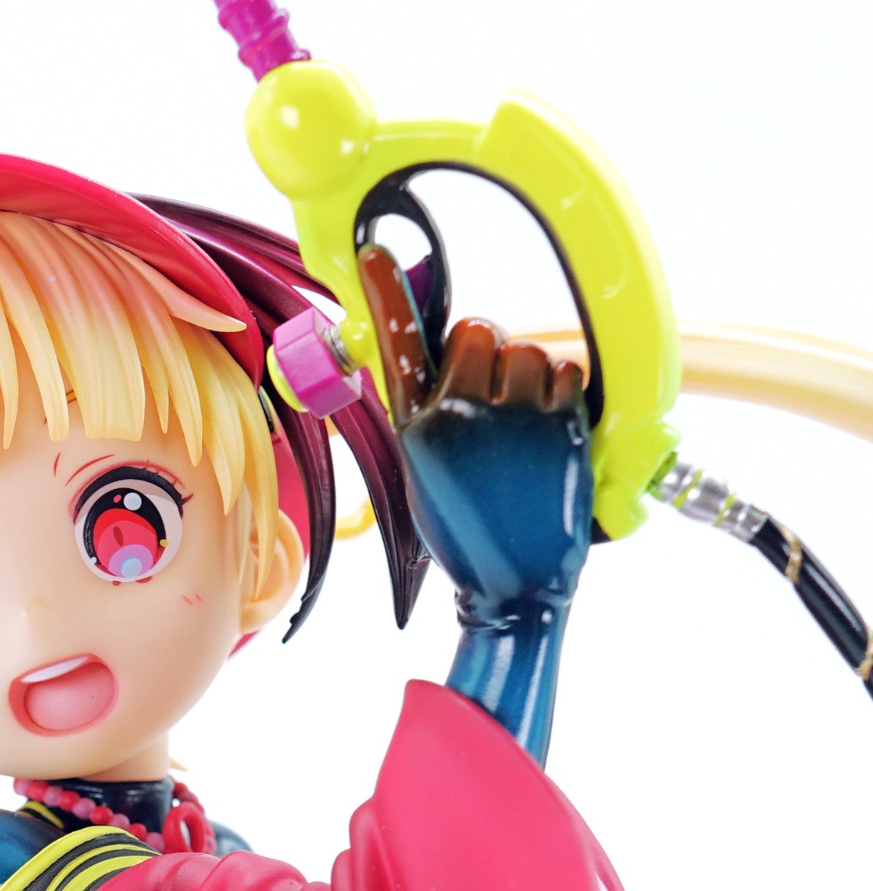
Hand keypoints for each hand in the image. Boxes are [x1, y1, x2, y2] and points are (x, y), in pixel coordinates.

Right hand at [358, 246, 592, 624]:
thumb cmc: (468, 530)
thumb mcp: (427, 473)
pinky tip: (549, 433)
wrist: (516, 587)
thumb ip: (431, 413)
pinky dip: (561, 394)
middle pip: (476, 331)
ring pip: (525, 349)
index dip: (387, 296)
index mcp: (417, 428)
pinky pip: (565, 371)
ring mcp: (514, 420)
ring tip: (522, 424)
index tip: (375, 253)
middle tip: (491, 394)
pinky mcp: (562, 427)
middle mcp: (460, 416)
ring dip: (528, 376)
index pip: (397, 346)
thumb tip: (452, 360)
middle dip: (486, 353)